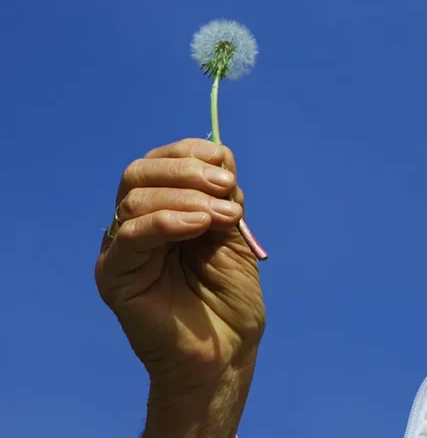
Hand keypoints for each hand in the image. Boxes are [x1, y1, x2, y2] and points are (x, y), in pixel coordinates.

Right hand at [95, 139, 265, 431]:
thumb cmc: (230, 298)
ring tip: (223, 216)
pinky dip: (167, 220)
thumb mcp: (232, 233)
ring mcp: (121, 250)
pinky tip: (200, 225)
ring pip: (135, 198)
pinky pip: (131, 235)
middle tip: (226, 187)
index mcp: (161, 210)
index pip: (159, 162)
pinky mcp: (115, 276)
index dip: (190, 153)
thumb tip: (219, 154)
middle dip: (187, 170)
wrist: (225, 353)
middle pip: (139, 173)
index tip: (226, 163)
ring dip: (187, 197)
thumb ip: (222, 196)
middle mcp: (135, 225)